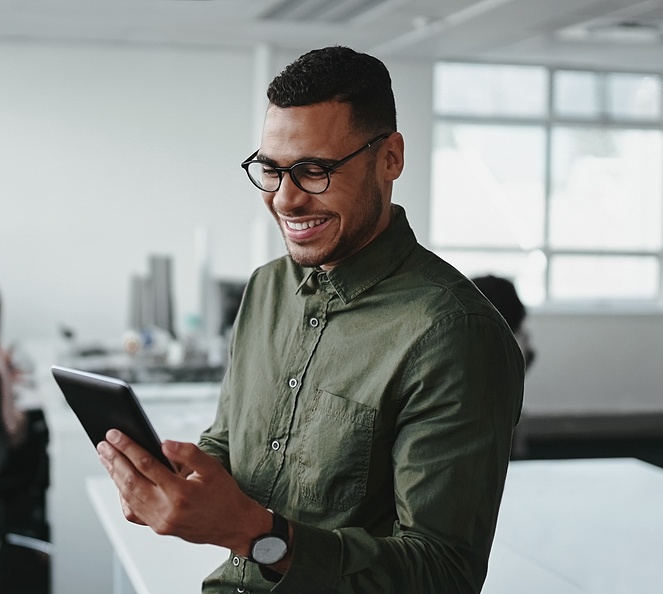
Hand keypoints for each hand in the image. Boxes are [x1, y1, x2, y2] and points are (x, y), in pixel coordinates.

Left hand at [96, 430, 272, 554]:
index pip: (146, 465)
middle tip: (103, 444)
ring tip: (106, 458)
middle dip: (114, 460)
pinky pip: (133, 512)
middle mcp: (166, 510)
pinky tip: (120, 483)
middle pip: (131, 481)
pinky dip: (123, 496)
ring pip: (128, 497)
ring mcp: (160, 522)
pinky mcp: (158, 528)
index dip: (128, 447)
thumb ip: (188, 453)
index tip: (115, 434)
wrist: (234, 525)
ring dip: (114, 476)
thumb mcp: (213, 467)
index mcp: (181, 493)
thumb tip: (163, 443)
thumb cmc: (225, 494)